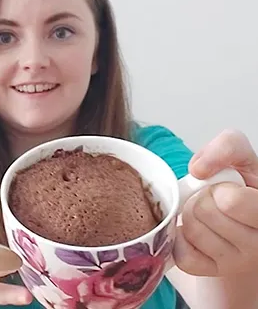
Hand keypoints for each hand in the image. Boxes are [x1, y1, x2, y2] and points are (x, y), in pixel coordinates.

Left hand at [174, 129, 257, 275]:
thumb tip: (199, 169)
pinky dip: (180, 240)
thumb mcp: (240, 159)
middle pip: (204, 210)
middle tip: (210, 199)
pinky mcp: (215, 273)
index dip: (215, 186)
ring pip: (192, 228)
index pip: (231, 201)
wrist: (237, 222)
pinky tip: (195, 236)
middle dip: (199, 198)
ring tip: (204, 216)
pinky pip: (181, 253)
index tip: (214, 182)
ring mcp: (240, 261)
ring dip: (190, 217)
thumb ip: (227, 147)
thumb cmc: (237, 186)